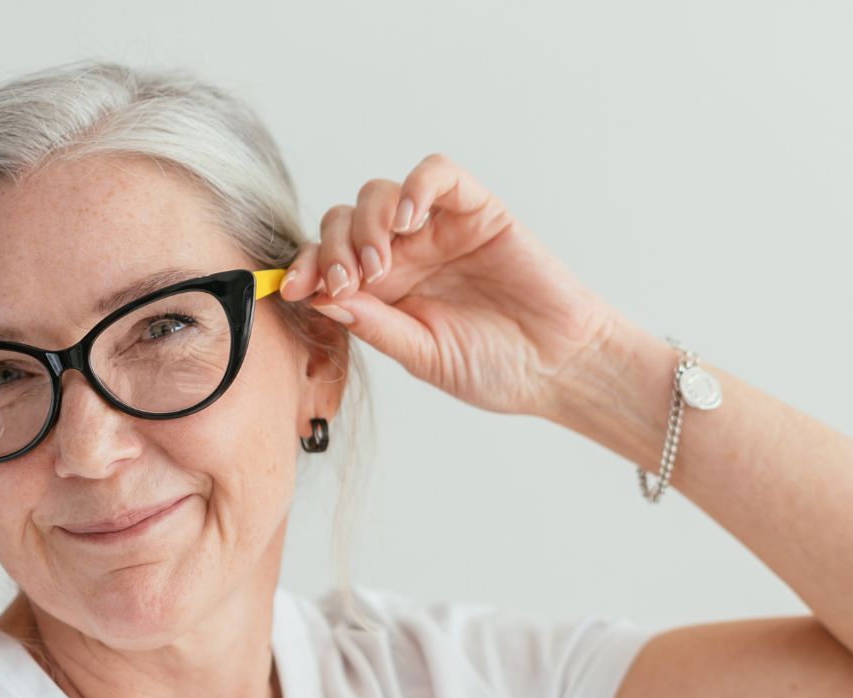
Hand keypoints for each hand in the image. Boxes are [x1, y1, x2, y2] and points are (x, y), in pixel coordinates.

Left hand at [280, 153, 627, 417]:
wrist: (558, 367)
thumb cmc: (494, 369)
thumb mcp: (422, 355)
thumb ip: (374, 325)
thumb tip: (319, 299)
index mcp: (382, 292)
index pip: (328, 262)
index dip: (306, 268)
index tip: (294, 289)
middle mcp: (404, 254)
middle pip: (343, 221)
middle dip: (334, 248)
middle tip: (349, 282)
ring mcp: (438, 229)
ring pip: (380, 194)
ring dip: (368, 223)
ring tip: (382, 263)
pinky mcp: (476, 209)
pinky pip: (437, 174)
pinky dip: (417, 186)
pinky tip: (410, 219)